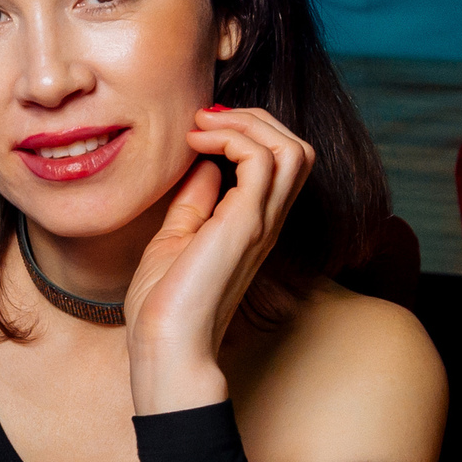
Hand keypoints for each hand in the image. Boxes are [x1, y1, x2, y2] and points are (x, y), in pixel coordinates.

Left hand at [124, 106, 314, 414]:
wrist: (165, 344)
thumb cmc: (165, 305)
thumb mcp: (176, 237)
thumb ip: (196, 200)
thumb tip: (205, 164)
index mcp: (254, 224)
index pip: (279, 161)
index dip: (248, 131)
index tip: (200, 129)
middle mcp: (267, 221)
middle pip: (296, 147)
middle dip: (255, 118)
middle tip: (205, 118)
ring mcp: (261, 222)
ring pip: (292, 148)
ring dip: (248, 123)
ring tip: (203, 126)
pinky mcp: (247, 224)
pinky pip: (262, 159)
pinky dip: (232, 137)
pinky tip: (198, 144)